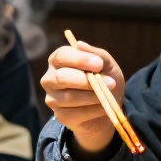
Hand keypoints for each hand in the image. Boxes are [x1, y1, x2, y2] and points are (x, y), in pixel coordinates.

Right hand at [40, 41, 124, 156]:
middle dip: (86, 80)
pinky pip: (75, 113)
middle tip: (110, 82)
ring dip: (93, 96)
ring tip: (109, 95)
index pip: (61, 56)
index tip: (99, 64)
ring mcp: (52, 98)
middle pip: (61, 77)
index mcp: (58, 61)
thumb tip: (80, 45)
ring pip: (69, 97)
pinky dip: (93, 110)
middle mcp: (50, 78)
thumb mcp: (107, 65)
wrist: (108, 105)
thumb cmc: (104, 79)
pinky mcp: (60, 116)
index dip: (79, 59)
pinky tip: (103, 107)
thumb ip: (97, 54)